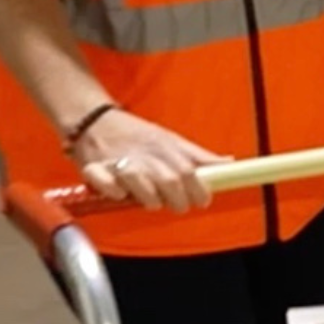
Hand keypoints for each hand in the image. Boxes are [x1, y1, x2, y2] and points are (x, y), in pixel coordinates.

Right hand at [74, 110, 225, 212]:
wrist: (94, 119)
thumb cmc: (136, 134)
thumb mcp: (170, 139)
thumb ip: (198, 156)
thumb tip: (229, 163)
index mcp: (164, 147)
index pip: (188, 172)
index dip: (199, 190)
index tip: (202, 200)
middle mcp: (144, 154)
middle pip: (169, 182)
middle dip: (177, 200)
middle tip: (177, 204)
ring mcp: (119, 161)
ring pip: (140, 185)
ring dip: (148, 198)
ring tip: (150, 198)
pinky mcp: (95, 168)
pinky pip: (108, 186)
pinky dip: (114, 192)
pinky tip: (119, 192)